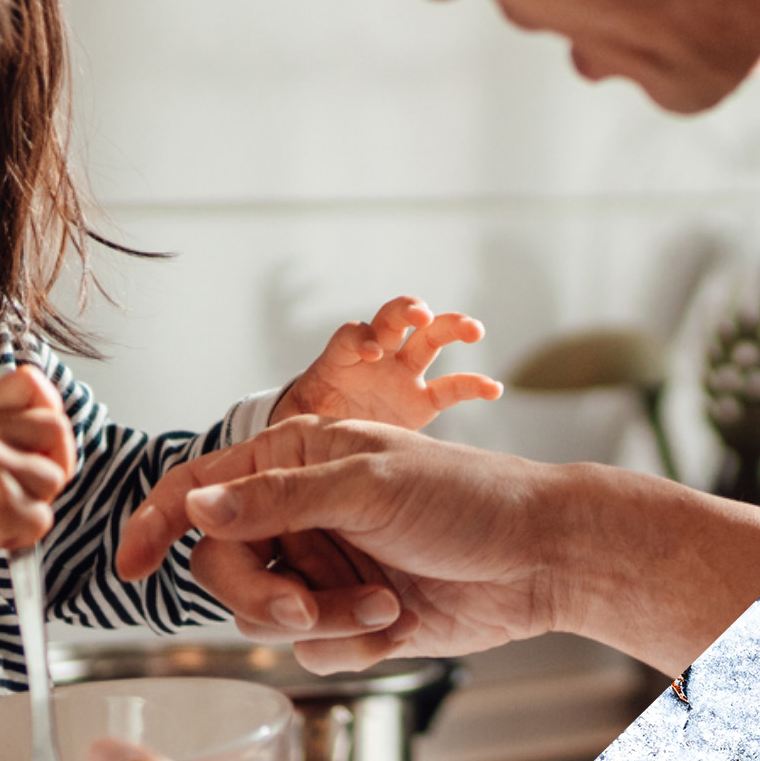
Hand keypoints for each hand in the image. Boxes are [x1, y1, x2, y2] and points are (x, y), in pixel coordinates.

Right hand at [0, 366, 72, 600]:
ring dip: (33, 500)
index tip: (35, 432)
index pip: (28, 382)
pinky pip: (40, 517)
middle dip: (51, 458)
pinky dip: (22, 530)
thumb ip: (6, 417)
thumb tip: (51, 403)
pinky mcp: (0, 507)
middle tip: (18, 480)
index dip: (46, 406)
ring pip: (52, 478)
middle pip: (57, 429)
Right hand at [115, 416, 759, 673]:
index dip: (155, 523)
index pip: (199, 490)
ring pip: (263, 618)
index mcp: (294, 462)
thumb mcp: (370, 486)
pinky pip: (311, 650)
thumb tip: (198, 505)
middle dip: (259, 596)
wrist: (543, 561)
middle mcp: (298, 517)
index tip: (130, 565)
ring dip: (317, 621)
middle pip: (220, 569)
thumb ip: (278, 499)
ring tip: (379, 607)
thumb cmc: (471, 500)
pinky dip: (349, 644)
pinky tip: (396, 624)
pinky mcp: (351, 620)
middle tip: (302, 609)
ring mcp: (323, 569)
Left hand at [270, 297, 502, 430]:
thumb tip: (264, 448)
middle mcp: (374, 360)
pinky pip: (452, 389)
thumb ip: (285, 433)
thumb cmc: (302, 437)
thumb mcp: (288, 430)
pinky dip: (474, 385)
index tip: (370, 353)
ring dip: (451, 327)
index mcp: (340, 361)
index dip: (361, 338)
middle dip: (408, 311)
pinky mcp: (422, 402)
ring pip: (430, 339)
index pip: (352, 335)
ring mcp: (402, 377)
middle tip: (421, 314)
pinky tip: (494, 390)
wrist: (321, 449)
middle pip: (395, 320)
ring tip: (473, 330)